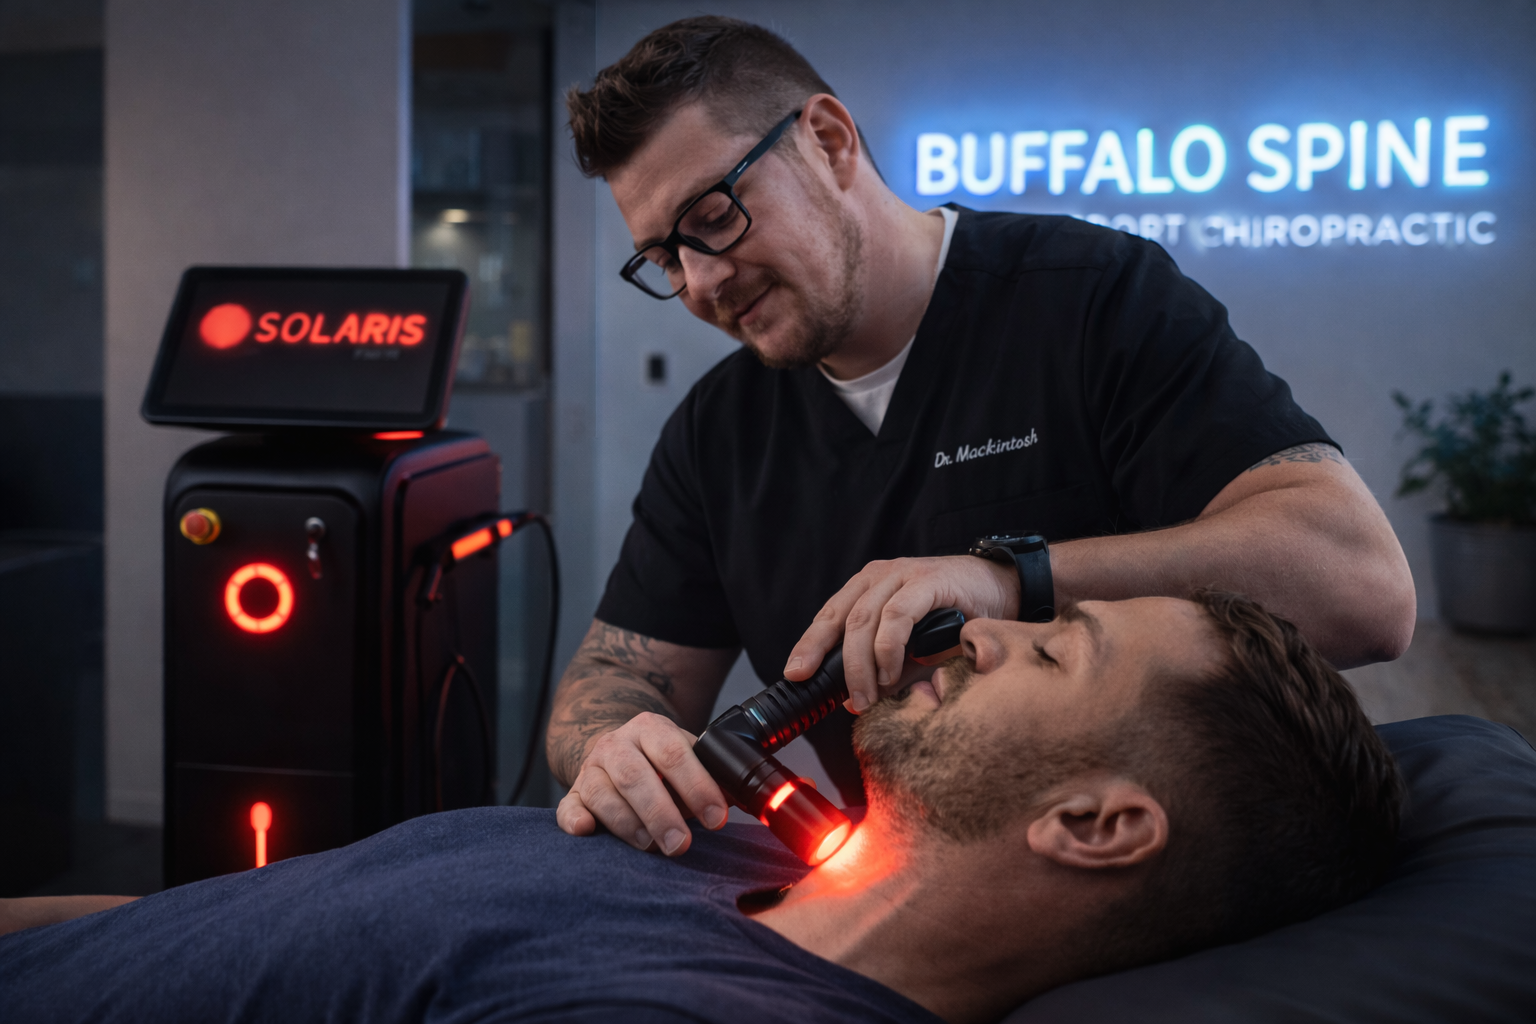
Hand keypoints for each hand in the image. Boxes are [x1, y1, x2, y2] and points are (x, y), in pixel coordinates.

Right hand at [555, 712, 728, 855]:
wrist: (616, 749)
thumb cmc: (660, 763)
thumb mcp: (687, 759)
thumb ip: (712, 778)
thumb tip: (747, 800)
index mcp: (652, 729)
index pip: (674, 754)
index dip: (697, 787)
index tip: (717, 818)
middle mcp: (617, 744)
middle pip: (636, 777)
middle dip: (661, 814)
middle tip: (681, 844)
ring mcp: (591, 768)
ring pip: (604, 794)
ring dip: (629, 823)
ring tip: (650, 845)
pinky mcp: (573, 793)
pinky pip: (568, 807)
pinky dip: (575, 820)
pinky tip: (587, 830)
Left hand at [783, 555, 1019, 712]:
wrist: (1005, 587)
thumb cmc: (958, 615)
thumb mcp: (914, 649)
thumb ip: (886, 672)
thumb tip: (853, 702)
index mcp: (868, 588)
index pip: (829, 617)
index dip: (809, 646)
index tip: (797, 675)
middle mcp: (879, 577)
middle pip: (842, 620)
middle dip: (835, 665)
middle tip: (848, 701)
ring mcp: (902, 574)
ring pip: (864, 620)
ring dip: (862, 664)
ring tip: (868, 695)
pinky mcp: (927, 580)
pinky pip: (896, 615)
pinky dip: (888, 647)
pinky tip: (891, 670)